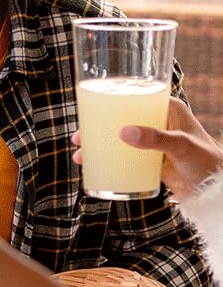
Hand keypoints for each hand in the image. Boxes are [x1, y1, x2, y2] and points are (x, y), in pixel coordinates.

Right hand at [72, 99, 222, 201]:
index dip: (109, 101)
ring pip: (118, 139)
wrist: (215, 188)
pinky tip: (95, 168)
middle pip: (120, 119)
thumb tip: (123, 132)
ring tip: (81, 157)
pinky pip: (124, 157)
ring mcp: (153, 142)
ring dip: (98, 147)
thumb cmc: (206, 161)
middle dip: (96, 128)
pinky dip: (108, 161)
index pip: (134, 97)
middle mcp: (158, 122)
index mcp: (167, 109)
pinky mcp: (150, 160)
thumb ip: (155, 138)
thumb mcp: (180, 145)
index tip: (88, 109)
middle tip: (78, 138)